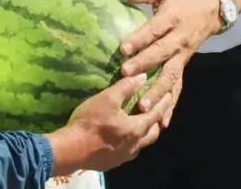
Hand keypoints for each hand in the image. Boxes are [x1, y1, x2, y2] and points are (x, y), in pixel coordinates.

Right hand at [48, 74, 171, 173]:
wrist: (71, 149)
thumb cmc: (90, 122)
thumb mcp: (107, 98)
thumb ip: (126, 87)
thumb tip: (142, 77)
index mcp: (136, 128)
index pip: (156, 114)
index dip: (164, 103)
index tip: (169, 94)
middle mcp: (134, 145)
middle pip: (153, 133)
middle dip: (157, 122)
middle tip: (158, 112)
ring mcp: (124, 156)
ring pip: (141, 145)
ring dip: (144, 134)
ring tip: (141, 125)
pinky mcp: (113, 162)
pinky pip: (128, 152)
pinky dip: (131, 142)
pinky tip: (123, 139)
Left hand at [117, 0, 222, 128]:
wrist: (211, 11)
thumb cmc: (181, 0)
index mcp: (171, 19)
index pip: (153, 30)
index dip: (139, 39)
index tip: (123, 49)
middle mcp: (178, 40)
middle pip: (161, 54)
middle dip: (144, 66)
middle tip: (125, 75)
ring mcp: (182, 56)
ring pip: (171, 77)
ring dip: (158, 93)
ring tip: (143, 107)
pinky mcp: (184, 67)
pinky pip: (178, 88)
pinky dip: (171, 105)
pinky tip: (162, 122)